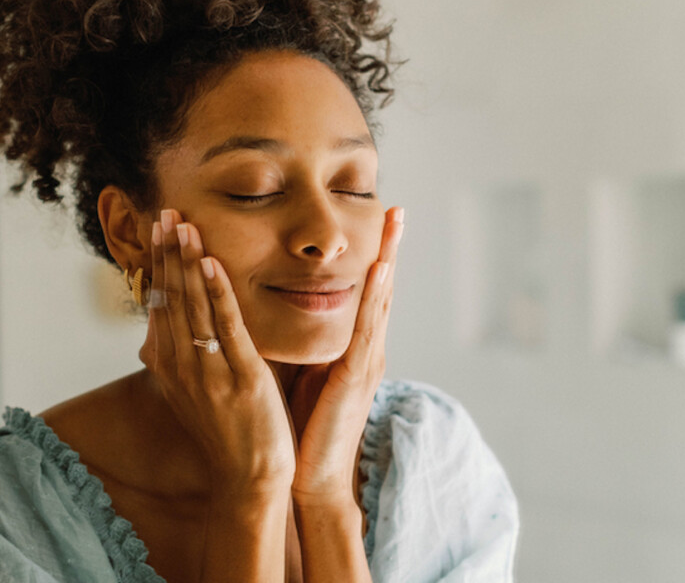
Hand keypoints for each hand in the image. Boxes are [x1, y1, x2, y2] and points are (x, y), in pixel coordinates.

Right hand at [139, 209, 295, 499]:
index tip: (160, 227)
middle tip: (167, 212)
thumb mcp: (192, 385)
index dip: (160, 261)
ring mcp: (207, 369)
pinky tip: (212, 262)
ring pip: (193, 305)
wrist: (247, 476)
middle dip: (169, 252)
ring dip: (188, 262)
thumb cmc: (224, 427)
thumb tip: (169, 314)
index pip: (159, 300)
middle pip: (171, 296)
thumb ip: (181, 348)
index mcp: (168, 362)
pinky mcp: (239, 376)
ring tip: (184, 225)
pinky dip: (217, 292)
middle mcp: (180, 362)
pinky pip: (225, 326)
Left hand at [288, 206, 403, 505]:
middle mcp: (366, 349)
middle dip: (390, 248)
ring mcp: (366, 361)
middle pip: (381, 289)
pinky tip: (379, 269)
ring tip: (394, 223)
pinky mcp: (356, 377)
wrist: (310, 475)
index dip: (375, 256)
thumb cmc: (305, 422)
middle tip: (398, 209)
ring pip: (379, 301)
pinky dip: (374, 297)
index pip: (366, 292)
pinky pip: (366, 329)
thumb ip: (308, 338)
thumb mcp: (307, 369)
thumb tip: (286, 304)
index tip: (379, 219)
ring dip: (387, 259)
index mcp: (353, 347)